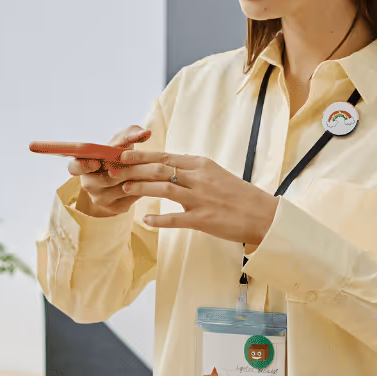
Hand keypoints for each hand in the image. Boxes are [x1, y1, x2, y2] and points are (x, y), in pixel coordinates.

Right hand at [70, 125, 152, 217]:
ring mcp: (101, 199)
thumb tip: (146, 133)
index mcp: (83, 167)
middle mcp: (88, 185)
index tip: (96, 163)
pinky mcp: (115, 208)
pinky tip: (153, 180)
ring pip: (120, 188)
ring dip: (136, 178)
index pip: (73, 168)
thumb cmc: (118, 154)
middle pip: (103, 180)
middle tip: (135, 162)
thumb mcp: (121, 142)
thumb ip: (131, 134)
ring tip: (152, 168)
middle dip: (121, 169)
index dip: (83, 166)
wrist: (125, 177)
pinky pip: (130, 197)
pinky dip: (143, 187)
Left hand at [117, 151, 278, 247]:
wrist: (262, 215)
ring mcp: (201, 198)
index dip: (141, 156)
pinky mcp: (203, 219)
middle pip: (160, 169)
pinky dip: (158, 219)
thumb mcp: (215, 174)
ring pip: (164, 189)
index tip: (122, 155)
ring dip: (141, 188)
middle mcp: (199, 178)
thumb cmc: (238, 196)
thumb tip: (169, 167)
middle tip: (114, 170)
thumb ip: (192, 171)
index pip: (165, 156)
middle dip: (134, 169)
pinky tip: (145, 220)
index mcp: (201, 164)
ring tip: (124, 189)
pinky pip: (175, 219)